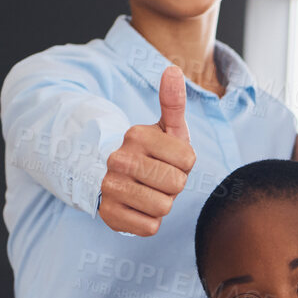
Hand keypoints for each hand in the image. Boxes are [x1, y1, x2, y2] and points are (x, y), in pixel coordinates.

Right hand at [98, 65, 195, 234]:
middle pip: (176, 185)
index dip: (184, 164)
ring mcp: (110, 188)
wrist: (113, 179)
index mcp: (136, 136)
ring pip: (164, 208)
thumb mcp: (165, 128)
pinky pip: (150, 227)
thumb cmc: (151, 153)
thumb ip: (173, 102)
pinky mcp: (108, 216)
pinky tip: (138, 207)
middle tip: (158, 178)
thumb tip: (172, 70)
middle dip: (174, 185)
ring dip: (162, 204)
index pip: (188, 161)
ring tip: (148, 191)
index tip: (168, 160)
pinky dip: (149, 221)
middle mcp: (119, 160)